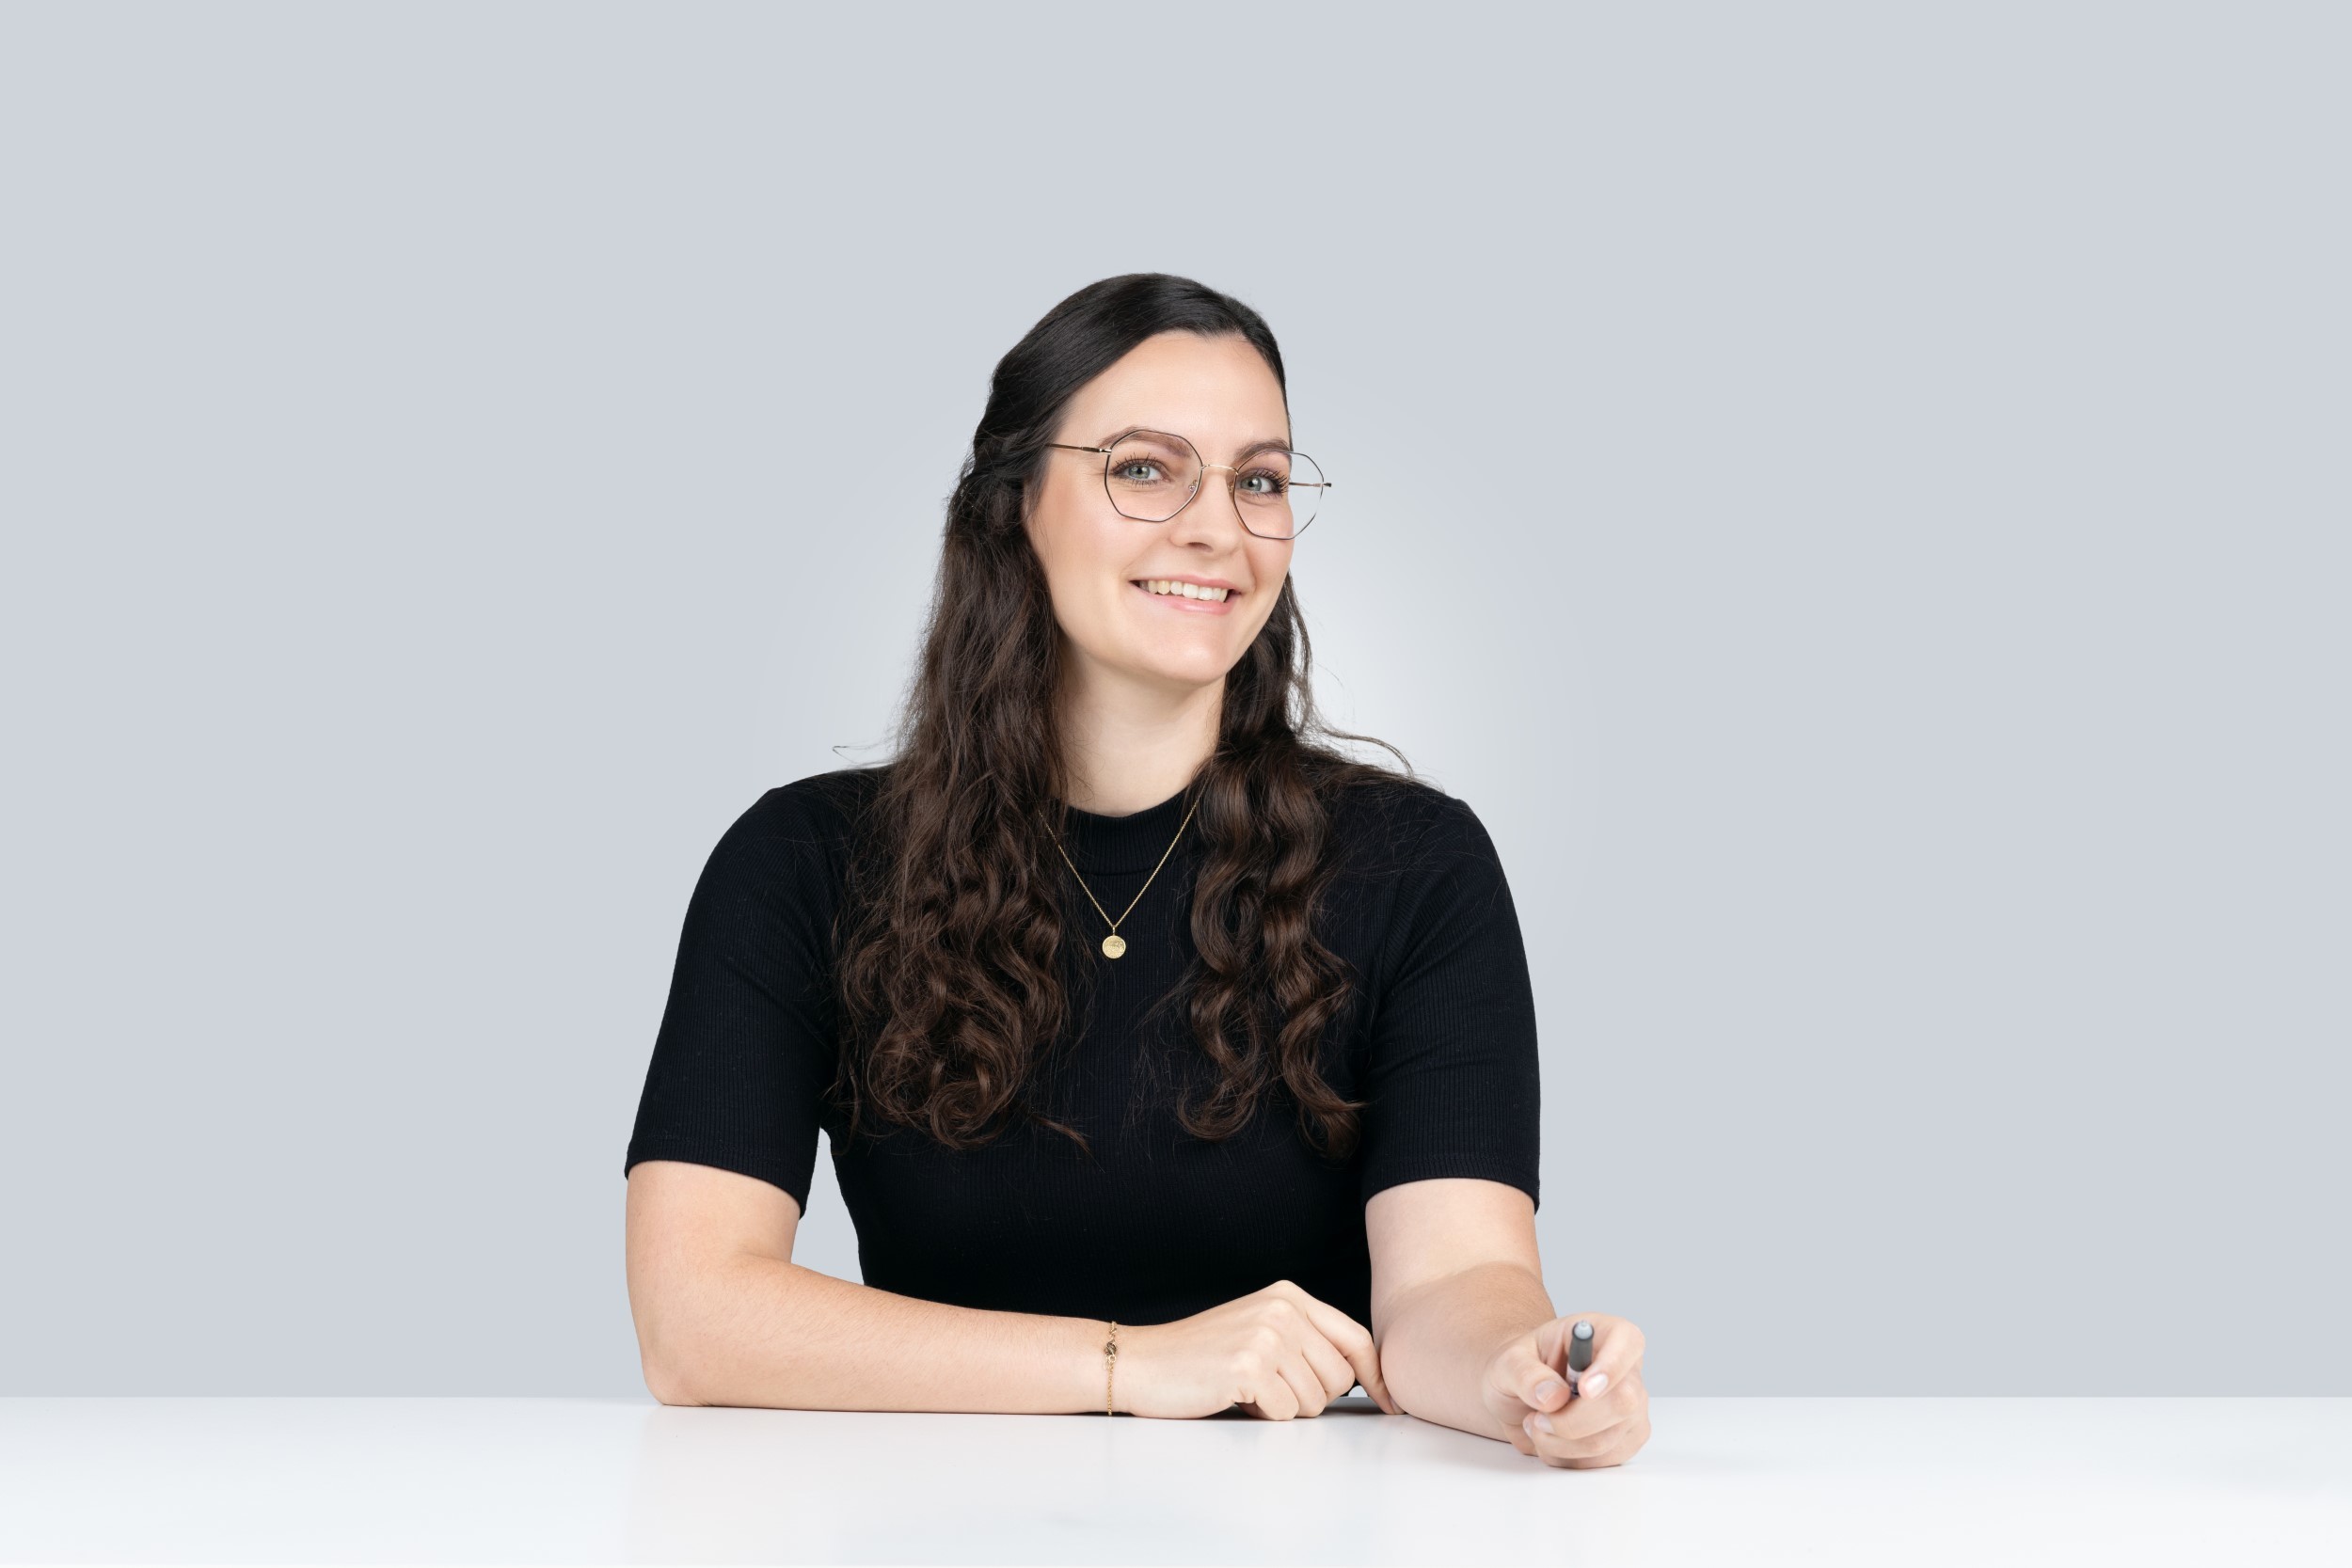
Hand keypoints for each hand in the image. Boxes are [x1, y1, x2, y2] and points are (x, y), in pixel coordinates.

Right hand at [1117, 1279, 1400, 1419]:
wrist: (1143, 1362)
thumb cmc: (1202, 1355)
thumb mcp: (1260, 1329)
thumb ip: (1306, 1340)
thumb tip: (1363, 1375)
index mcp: (1289, 1295)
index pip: (1355, 1338)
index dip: (1377, 1375)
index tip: (1393, 1403)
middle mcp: (1282, 1309)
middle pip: (1340, 1377)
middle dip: (1313, 1396)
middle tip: (1271, 1389)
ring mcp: (1266, 1335)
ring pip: (1315, 1400)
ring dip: (1285, 1408)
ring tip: (1249, 1390)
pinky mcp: (1249, 1366)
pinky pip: (1285, 1413)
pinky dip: (1264, 1416)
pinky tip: (1236, 1397)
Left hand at [1481, 1311, 1649, 1467]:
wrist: (1520, 1396)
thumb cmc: (1520, 1369)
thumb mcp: (1508, 1361)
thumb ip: (1526, 1374)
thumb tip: (1553, 1396)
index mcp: (1603, 1332)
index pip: (1627, 1341)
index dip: (1611, 1367)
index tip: (1583, 1390)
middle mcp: (1626, 1370)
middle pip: (1623, 1402)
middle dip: (1571, 1421)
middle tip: (1538, 1418)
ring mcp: (1632, 1409)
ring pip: (1608, 1439)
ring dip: (1561, 1443)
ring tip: (1537, 1425)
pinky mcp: (1626, 1440)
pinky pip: (1602, 1461)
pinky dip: (1568, 1459)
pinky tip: (1552, 1441)